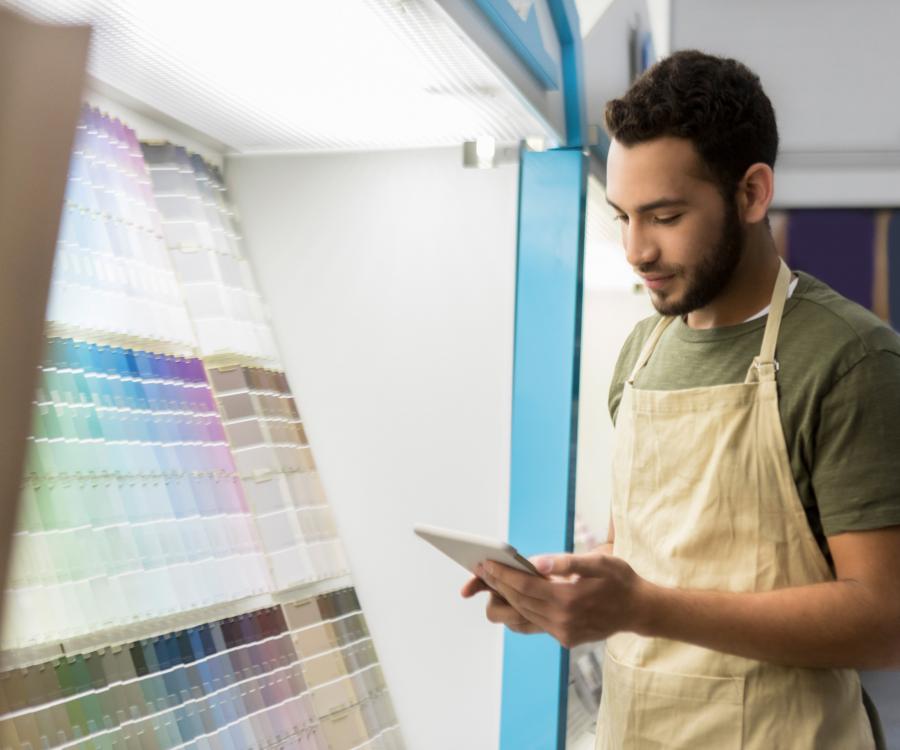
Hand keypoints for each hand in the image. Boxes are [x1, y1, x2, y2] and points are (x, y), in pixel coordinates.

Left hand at [476, 547, 648, 647]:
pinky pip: (534, 625)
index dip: (502, 575)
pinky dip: (521, 610)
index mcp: (568, 600)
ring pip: (523, 616)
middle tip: (482, 569)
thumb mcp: (600, 562)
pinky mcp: (565, 639)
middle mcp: (562, 621)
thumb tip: (537, 562)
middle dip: (498, 584)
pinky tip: (514, 596)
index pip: (524, 587)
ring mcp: (563, 633)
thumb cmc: (620, 580)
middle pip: (519, 602)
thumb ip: (568, 562)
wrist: (639, 610)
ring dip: (506, 599)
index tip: (485, 563)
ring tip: (493, 581)